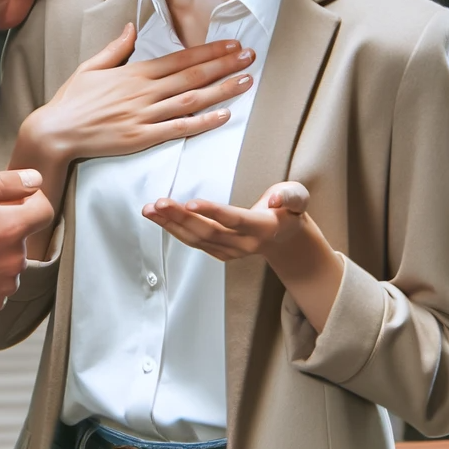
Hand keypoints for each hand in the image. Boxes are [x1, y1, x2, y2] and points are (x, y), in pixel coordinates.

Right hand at [0, 170, 54, 319]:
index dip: (28, 200)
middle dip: (4, 225)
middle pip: (23, 235)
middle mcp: (13, 261)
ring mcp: (4, 286)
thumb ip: (2, 185)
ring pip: (10, 259)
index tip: (8, 201)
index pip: (44, 210)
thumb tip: (34, 178)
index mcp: (7, 229)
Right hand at [18, 25, 254, 171]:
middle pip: (192, 75)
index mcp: (133, 73)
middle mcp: (143, 92)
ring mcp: (144, 116)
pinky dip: (203, 122)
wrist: (55, 131)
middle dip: (224, 65)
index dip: (208, 51)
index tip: (231, 44)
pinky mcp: (141, 138)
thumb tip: (131, 28)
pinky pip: (179, 129)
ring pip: (191, 100)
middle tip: (250, 56)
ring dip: (222, 90)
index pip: (179, 58)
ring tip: (246, 81)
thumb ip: (115, 48)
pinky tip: (224, 116)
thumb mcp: (90, 67)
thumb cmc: (71, 100)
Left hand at [141, 181, 310, 262]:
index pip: (234, 219)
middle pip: (208, 231)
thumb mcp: (298, 198)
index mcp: (263, 227)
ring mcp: (230, 251)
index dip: (213, 211)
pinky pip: (193, 242)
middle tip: (158, 203)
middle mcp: (245, 244)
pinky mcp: (219, 252)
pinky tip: (158, 217)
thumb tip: (275, 201)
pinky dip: (173, 229)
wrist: (286, 237)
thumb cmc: (288, 210)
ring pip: (197, 239)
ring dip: (170, 224)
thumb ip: (291, 197)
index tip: (191, 202)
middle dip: (181, 217)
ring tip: (150, 210)